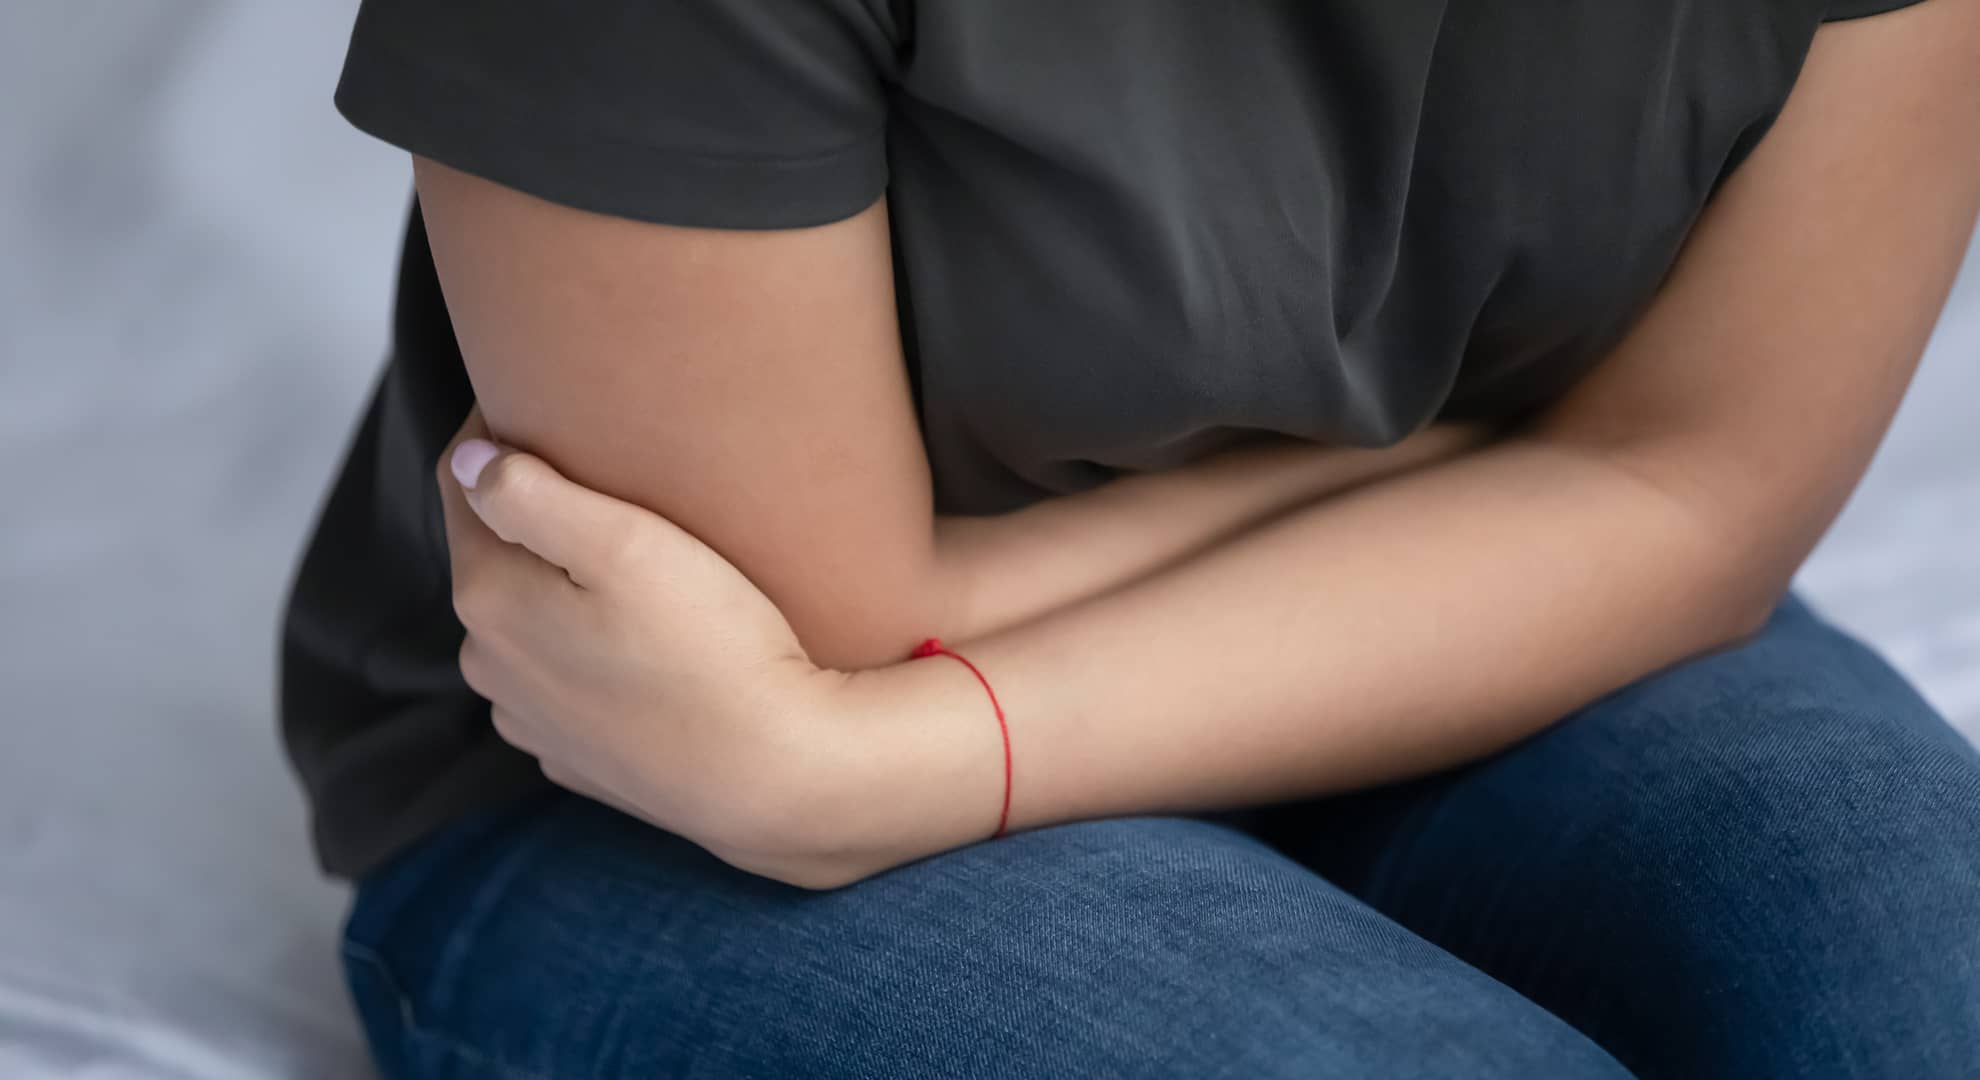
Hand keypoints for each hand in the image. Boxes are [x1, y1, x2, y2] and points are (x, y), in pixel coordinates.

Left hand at [437, 406, 871, 887]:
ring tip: (631, 562)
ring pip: (529, 624)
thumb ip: (531, 493)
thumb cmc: (717, 650)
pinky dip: (588, 652)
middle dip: (533, 513)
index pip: (463, 482)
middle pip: (495, 555)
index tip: (551, 396)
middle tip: (607, 473)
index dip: (501, 429)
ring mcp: (533, 720)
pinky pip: (567, 682)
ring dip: (558, 588)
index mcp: (488, 599)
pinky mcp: (581, 759)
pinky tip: (644, 642)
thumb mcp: (628, 545)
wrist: (781, 776)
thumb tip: (469, 458)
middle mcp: (490, 665)